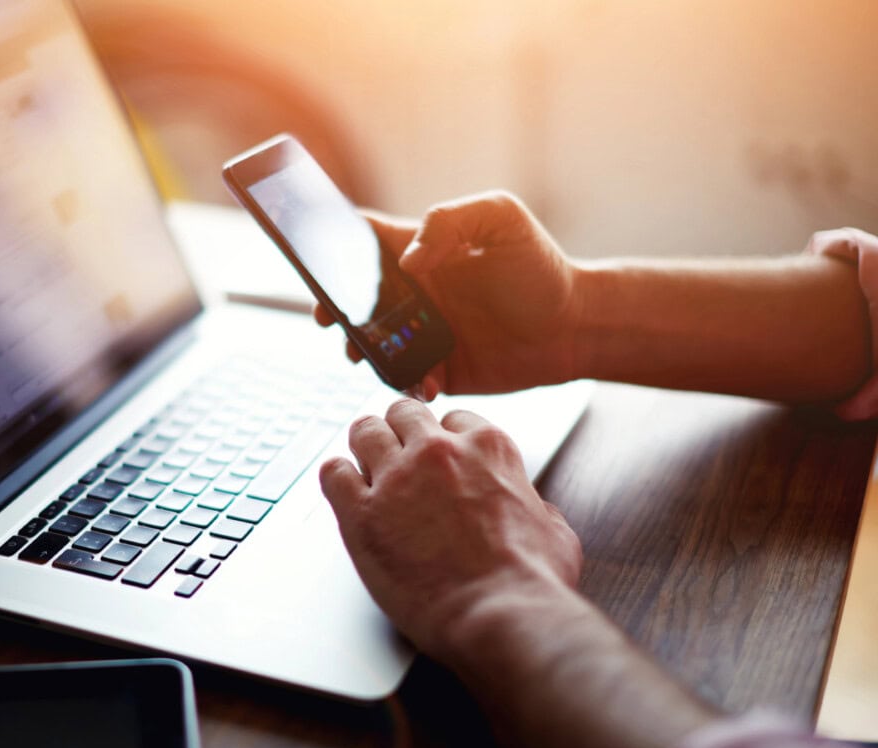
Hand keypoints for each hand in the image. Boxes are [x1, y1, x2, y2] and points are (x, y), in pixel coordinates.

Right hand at [315, 192, 579, 396]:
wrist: (576, 327)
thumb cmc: (541, 268)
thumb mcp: (502, 220)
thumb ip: (450, 221)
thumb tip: (406, 261)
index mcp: (421, 251)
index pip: (364, 241)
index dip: (333, 246)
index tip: (316, 259)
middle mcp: (415, 292)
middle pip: (355, 296)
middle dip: (332, 306)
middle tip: (327, 317)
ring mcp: (423, 333)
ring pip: (370, 342)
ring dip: (358, 348)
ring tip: (362, 354)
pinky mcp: (437, 369)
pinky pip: (403, 378)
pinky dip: (401, 381)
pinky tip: (421, 380)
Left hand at [319, 398, 581, 660]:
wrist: (501, 615)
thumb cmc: (531, 581)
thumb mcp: (554, 530)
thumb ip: (535, 507)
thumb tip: (534, 510)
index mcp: (488, 447)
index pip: (453, 419)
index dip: (444, 439)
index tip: (438, 456)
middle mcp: (438, 452)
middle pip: (403, 413)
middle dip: (400, 431)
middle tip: (397, 454)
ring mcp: (396, 478)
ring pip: (364, 431)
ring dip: (364, 446)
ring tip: (365, 464)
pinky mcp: (361, 513)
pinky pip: (333, 473)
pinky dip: (336, 478)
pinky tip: (344, 490)